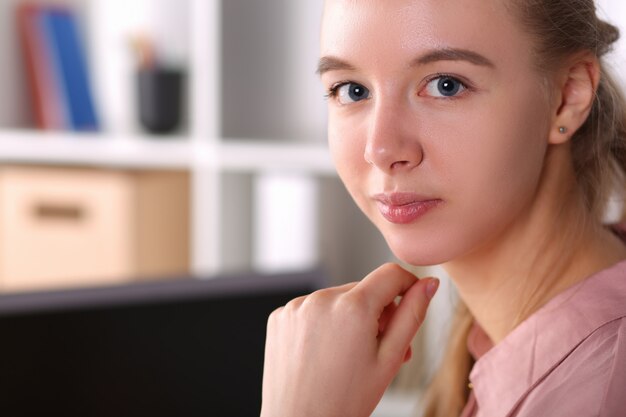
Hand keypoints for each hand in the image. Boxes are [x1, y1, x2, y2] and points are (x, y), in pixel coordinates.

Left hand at [260, 263, 438, 416]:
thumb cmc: (345, 400)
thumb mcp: (389, 359)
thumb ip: (412, 315)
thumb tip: (428, 284)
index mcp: (352, 307)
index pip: (391, 274)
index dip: (407, 286)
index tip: (409, 304)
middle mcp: (321, 299)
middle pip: (363, 289)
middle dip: (376, 312)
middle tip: (379, 349)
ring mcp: (296, 307)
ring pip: (337, 299)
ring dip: (348, 317)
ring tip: (347, 355)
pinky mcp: (279, 316)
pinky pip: (311, 308)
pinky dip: (322, 323)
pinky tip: (323, 352)